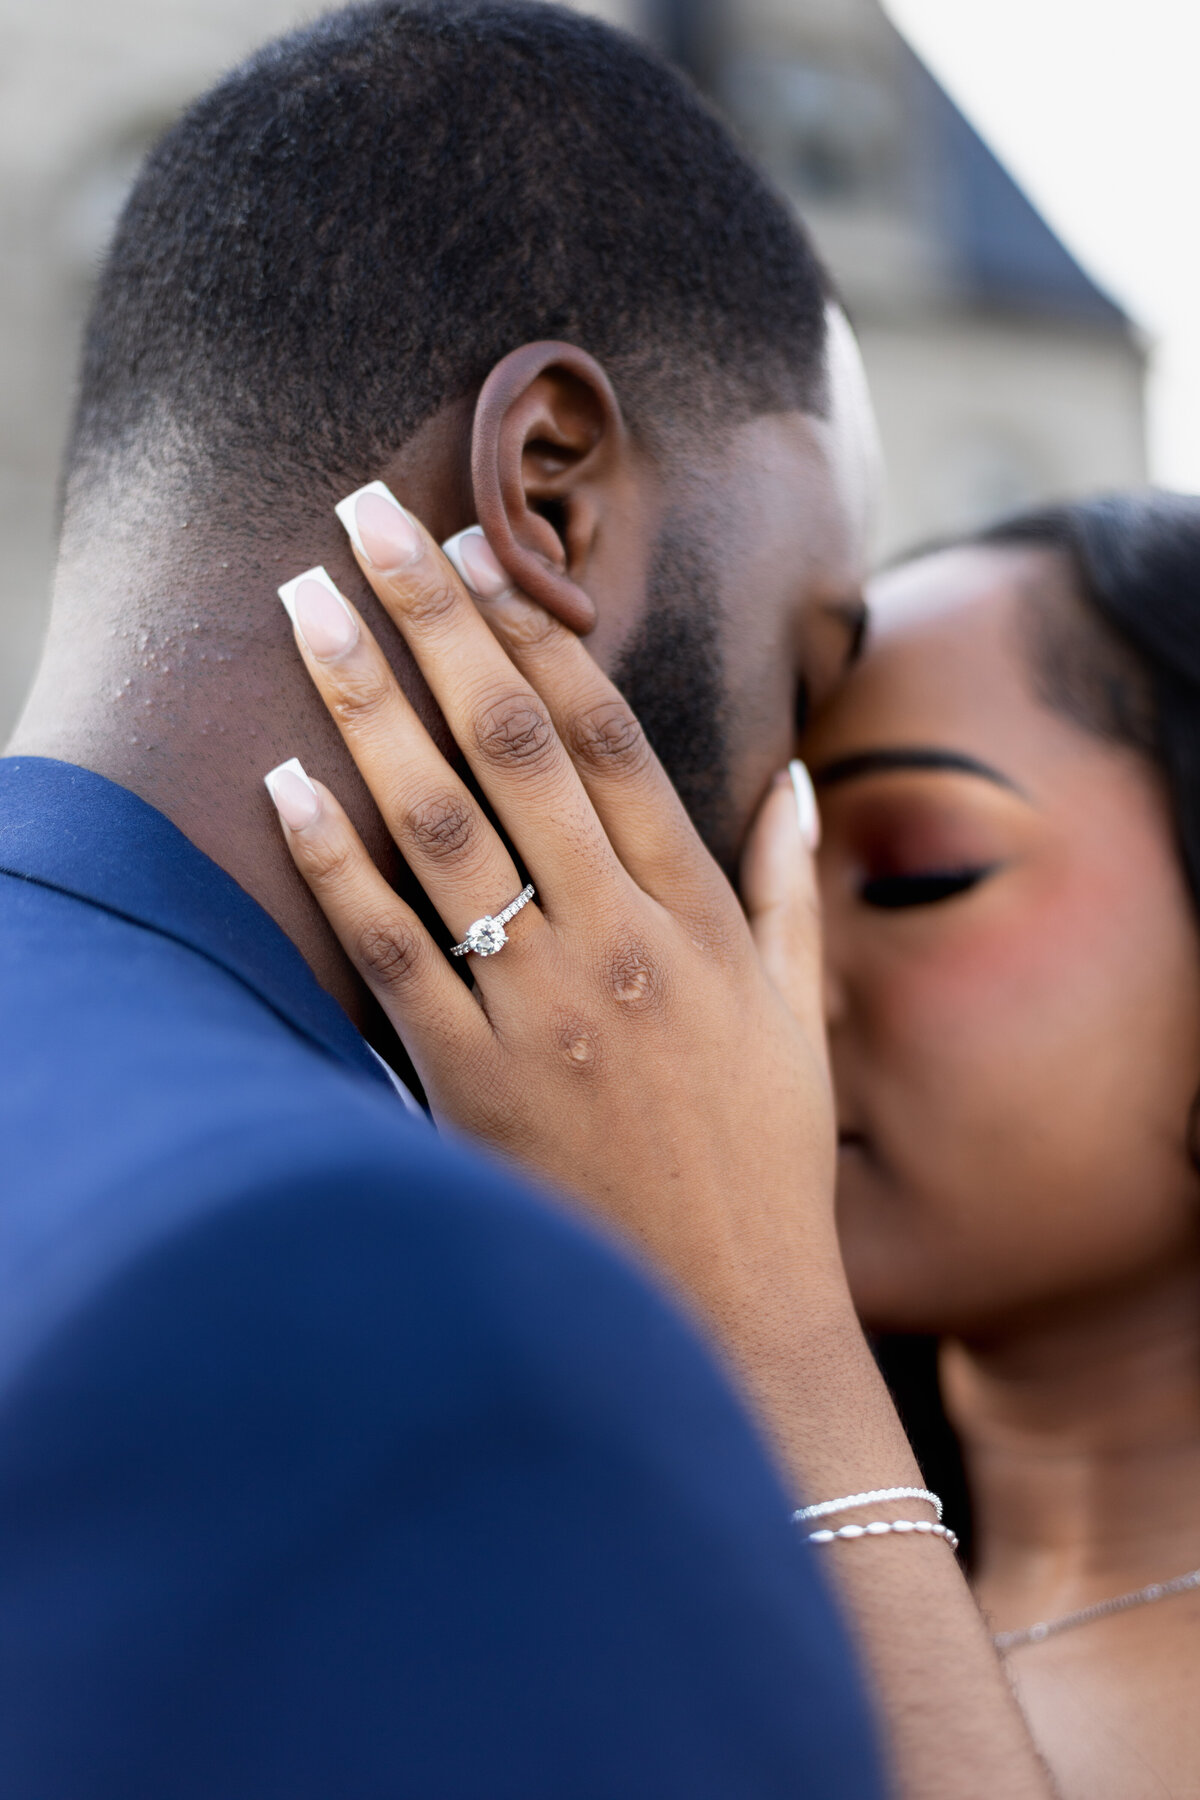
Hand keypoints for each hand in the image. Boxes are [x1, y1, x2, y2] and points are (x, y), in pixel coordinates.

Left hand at [267, 487, 844, 1349]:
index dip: (535, 629)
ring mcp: (540, 1004)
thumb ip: (790, 888)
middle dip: (432, 619)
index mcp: (695, 912)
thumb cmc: (763, 1163)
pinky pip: (389, 950)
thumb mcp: (796, 1017)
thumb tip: (793, 779)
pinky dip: (335, 862)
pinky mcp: (471, 1078)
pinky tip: (285, 784)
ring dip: (365, 704)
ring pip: (437, 822)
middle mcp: (616, 937)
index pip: (605, 734)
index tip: (479, 547)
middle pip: (509, 744)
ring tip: (307, 609)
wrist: (727, 1315)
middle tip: (367, 517)